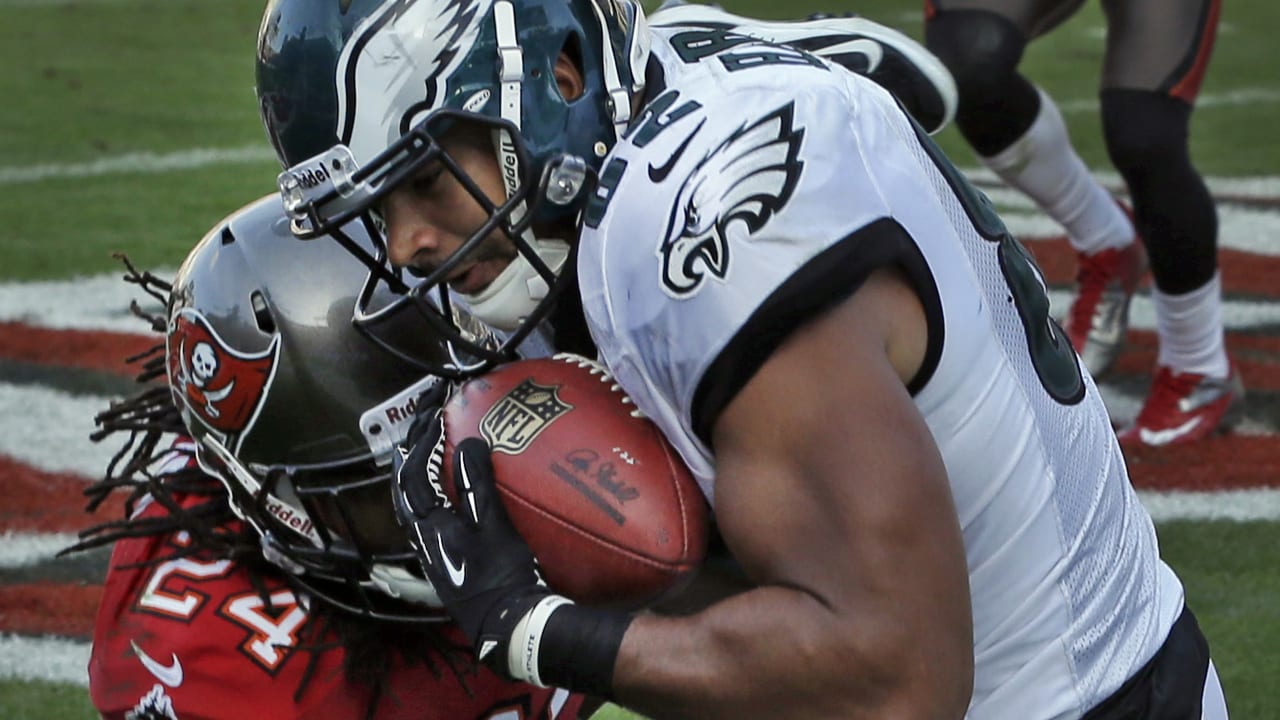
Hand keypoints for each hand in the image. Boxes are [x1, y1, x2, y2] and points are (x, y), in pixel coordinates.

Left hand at [392, 383, 632, 694]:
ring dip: (416, 469)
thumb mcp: (493, 526)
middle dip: (412, 447)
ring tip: (426, 445)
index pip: (414, 471)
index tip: (437, 410)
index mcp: (430, 526)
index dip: (423, 438)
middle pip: (405, 484)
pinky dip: (428, 491)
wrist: (508, 625)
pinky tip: (442, 489)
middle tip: (426, 417)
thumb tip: (469, 442)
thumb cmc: (503, 576)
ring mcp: (432, 550)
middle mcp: (423, 537)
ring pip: (411, 501)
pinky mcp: (445, 559)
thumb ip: (477, 484)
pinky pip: (425, 514)